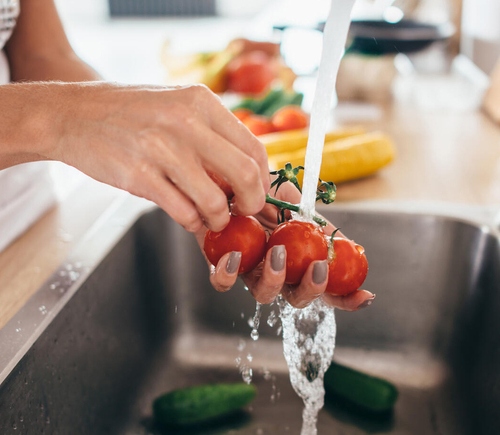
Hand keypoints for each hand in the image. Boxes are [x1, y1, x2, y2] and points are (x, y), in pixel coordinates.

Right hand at [2, 81, 269, 232]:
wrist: (73, 114)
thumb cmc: (130, 114)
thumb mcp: (177, 107)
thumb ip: (212, 136)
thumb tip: (246, 175)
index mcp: (201, 103)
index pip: (255, 148)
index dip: (263, 179)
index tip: (257, 193)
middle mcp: (186, 122)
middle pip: (245, 175)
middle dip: (251, 203)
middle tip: (243, 211)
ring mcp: (162, 149)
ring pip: (215, 201)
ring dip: (218, 219)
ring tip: (210, 217)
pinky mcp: (139, 176)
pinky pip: (183, 212)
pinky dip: (192, 222)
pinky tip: (187, 216)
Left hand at [196, 182, 374, 310]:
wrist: (226, 181)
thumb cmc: (262, 193)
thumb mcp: (293, 200)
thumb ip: (314, 222)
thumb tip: (343, 243)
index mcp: (299, 261)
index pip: (327, 288)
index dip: (347, 298)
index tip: (367, 296)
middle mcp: (276, 272)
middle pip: (298, 299)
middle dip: (311, 290)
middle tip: (318, 267)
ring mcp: (249, 272)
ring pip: (264, 295)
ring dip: (275, 279)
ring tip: (277, 252)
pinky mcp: (220, 267)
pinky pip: (223, 283)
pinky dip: (228, 274)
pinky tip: (233, 254)